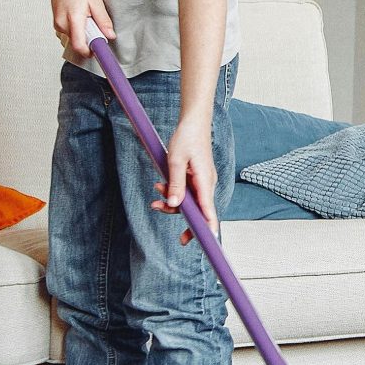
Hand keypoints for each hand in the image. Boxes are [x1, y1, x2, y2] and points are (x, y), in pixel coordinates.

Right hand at [46, 0, 114, 62]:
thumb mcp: (95, 0)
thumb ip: (103, 20)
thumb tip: (110, 36)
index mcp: (73, 19)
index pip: (80, 46)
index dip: (91, 52)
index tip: (100, 51)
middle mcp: (61, 25)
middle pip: (78, 44)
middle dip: (90, 40)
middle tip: (96, 25)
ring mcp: (57, 25)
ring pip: (75, 39)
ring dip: (84, 34)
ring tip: (87, 17)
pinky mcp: (56, 24)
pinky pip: (70, 33)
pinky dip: (78, 29)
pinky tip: (80, 16)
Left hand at [156, 117, 219, 236]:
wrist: (193, 122)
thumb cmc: (187, 138)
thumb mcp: (175, 161)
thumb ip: (175, 184)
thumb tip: (174, 204)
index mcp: (205, 181)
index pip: (209, 211)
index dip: (208, 228)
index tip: (206, 243)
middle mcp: (207, 184)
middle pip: (200, 211)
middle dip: (186, 220)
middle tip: (179, 237)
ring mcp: (203, 182)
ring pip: (191, 202)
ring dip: (173, 203)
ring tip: (155, 198)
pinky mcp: (197, 178)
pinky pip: (188, 192)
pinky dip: (174, 193)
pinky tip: (160, 187)